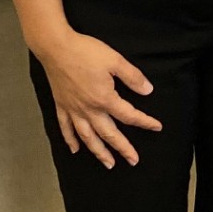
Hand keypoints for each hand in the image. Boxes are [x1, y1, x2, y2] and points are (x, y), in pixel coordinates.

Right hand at [33, 27, 160, 167]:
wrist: (56, 47)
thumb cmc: (85, 52)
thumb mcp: (115, 60)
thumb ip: (133, 77)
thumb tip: (147, 91)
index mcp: (104, 99)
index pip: (129, 116)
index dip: (145, 122)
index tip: (156, 127)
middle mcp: (89, 109)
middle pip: (109, 134)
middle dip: (123, 149)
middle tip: (133, 160)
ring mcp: (74, 110)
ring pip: (88, 137)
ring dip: (99, 152)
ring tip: (108, 164)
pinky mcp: (61, 106)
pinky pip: (66, 128)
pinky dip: (70, 141)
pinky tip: (75, 149)